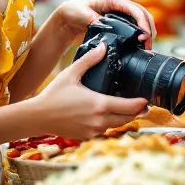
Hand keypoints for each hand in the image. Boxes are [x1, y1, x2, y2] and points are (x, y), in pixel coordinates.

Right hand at [31, 43, 148, 139]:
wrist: (38, 116)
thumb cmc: (54, 95)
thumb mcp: (71, 73)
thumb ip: (89, 60)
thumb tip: (103, 47)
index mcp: (99, 105)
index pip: (130, 107)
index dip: (141, 104)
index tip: (147, 98)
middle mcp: (99, 121)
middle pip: (127, 119)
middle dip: (137, 112)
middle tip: (144, 105)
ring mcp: (93, 131)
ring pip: (116, 126)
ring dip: (124, 118)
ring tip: (130, 109)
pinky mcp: (87, 137)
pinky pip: (104, 131)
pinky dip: (110, 124)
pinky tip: (109, 116)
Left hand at [52, 0, 155, 47]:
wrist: (69, 17)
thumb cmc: (74, 11)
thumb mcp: (82, 14)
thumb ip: (94, 19)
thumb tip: (106, 27)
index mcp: (115, 1)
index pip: (135, 9)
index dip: (142, 22)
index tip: (144, 36)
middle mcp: (122, 7)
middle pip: (144, 15)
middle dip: (149, 29)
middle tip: (148, 46)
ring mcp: (123, 15)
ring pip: (143, 22)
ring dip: (148, 34)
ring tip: (146, 48)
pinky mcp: (121, 25)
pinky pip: (136, 29)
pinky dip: (141, 37)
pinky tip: (140, 48)